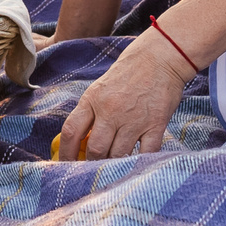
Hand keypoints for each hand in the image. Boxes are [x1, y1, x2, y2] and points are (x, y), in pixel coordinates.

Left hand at [55, 35, 193, 160]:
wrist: (160, 57)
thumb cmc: (128, 73)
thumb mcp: (100, 88)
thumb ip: (90, 113)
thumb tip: (80, 143)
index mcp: (92, 100)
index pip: (71, 131)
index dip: (65, 152)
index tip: (65, 164)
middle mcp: (111, 111)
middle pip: (95, 149)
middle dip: (92, 163)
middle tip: (94, 168)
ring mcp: (134, 119)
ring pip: (118, 155)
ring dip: (115, 164)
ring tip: (114, 166)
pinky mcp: (155, 124)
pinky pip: (145, 153)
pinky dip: (140, 161)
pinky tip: (136, 162)